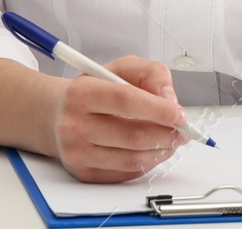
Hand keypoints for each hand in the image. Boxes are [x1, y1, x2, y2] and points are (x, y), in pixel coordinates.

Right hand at [51, 55, 188, 182]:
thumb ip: (151, 74)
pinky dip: (147, 162)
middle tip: (183, 129)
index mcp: (82, 93)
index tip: (180, 114)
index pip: (126, 101)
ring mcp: (77, 153)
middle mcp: (74, 125)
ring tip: (172, 139)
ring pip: (133, 159)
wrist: (58, 115)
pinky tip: (153, 150)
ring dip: (162, 151)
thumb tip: (170, 100)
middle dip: (167, 134)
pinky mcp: (84, 173)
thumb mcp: (121, 68)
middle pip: (133, 135)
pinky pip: (126, 173)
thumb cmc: (94, 89)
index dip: (158, 109)